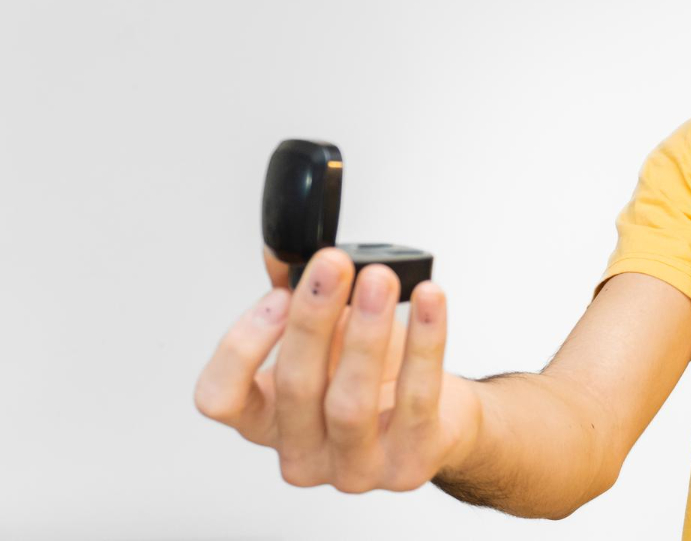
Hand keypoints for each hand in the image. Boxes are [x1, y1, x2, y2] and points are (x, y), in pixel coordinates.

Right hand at [195, 245, 481, 491]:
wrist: (442, 423)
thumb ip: (299, 294)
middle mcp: (301, 452)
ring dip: (366, 331)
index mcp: (267, 420)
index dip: (242, 347)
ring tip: (380, 280)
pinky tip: (430, 300)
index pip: (220, 398)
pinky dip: (425, 341)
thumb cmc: (375, 378)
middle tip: (334, 265)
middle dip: (313, 317)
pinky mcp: (409, 464)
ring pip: (350, 401)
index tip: (278, 295)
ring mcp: (354, 468)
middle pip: (293, 386)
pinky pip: (416, 397)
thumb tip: (282, 249)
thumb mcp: (329, 336)